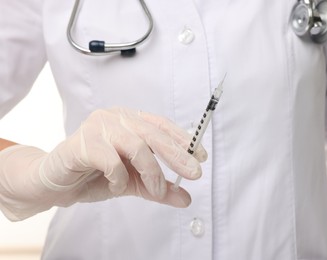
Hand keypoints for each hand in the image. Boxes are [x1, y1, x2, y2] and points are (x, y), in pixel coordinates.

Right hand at [0, 108, 206, 220]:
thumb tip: (186, 198)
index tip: (201, 157)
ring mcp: (98, 127)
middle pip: (154, 134)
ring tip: (155, 191)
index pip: (162, 126)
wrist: (55, 183)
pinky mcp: (82, 143)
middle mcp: (116, 118)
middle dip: (177, 155)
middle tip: (193, 173)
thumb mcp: (133, 183)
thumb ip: (158, 188)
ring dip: (151, 172)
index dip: (183, 140)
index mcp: (129, 121)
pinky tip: (115, 186)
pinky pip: (111, 161)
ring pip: (136, 146)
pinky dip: (119, 178)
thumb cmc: (95, 175)